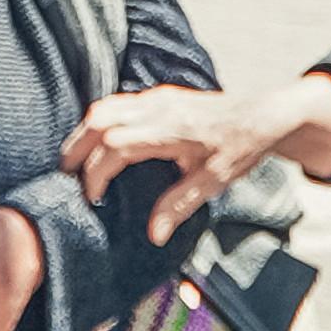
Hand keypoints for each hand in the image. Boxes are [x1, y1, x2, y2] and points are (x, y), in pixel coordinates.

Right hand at [60, 75, 330, 242]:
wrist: (265, 114)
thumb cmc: (241, 148)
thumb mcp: (214, 182)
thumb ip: (180, 206)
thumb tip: (153, 236)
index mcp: (169, 129)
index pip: (115, 146)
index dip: (96, 172)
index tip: (93, 197)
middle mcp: (158, 107)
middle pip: (99, 119)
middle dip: (77, 148)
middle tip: (65, 177)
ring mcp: (156, 97)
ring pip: (104, 106)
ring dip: (84, 133)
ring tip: (74, 162)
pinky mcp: (159, 94)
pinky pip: (117, 103)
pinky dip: (98, 122)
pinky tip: (96, 143)